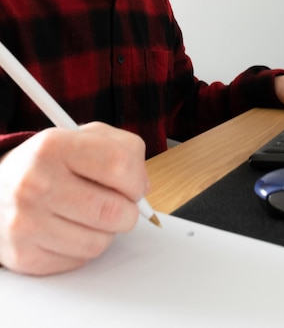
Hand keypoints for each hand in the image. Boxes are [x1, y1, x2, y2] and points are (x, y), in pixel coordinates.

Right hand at [0, 122, 147, 275]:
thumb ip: (121, 149)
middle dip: (128, 211)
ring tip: (90, 214)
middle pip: (113, 210)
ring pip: (100, 241)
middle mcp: (36, 182)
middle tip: (119, 204)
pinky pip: (80, 259)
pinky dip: (85, 247)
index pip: (119, 163)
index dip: (136, 178)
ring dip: (106, 231)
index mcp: (54, 146)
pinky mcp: (25, 255)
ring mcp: (27, 221)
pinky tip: (71, 228)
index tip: (134, 184)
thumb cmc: (49, 163)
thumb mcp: (81, 138)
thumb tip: (143, 185)